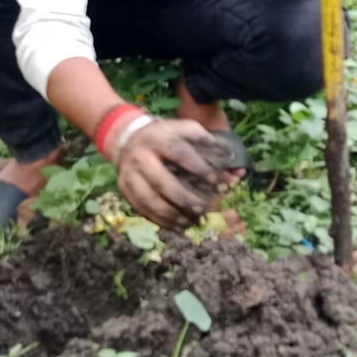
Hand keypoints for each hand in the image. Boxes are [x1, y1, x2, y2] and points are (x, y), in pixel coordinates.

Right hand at [115, 119, 231, 228]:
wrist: (128, 138)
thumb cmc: (166, 136)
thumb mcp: (185, 130)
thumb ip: (208, 145)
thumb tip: (232, 165)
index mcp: (158, 138)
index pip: (180, 153)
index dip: (200, 168)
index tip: (218, 182)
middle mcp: (140, 156)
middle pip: (162, 182)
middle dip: (185, 198)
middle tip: (204, 208)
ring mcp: (129, 174)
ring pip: (150, 200)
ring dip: (173, 215)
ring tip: (192, 222)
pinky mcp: (124, 189)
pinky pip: (142, 209)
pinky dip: (161, 221)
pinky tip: (177, 226)